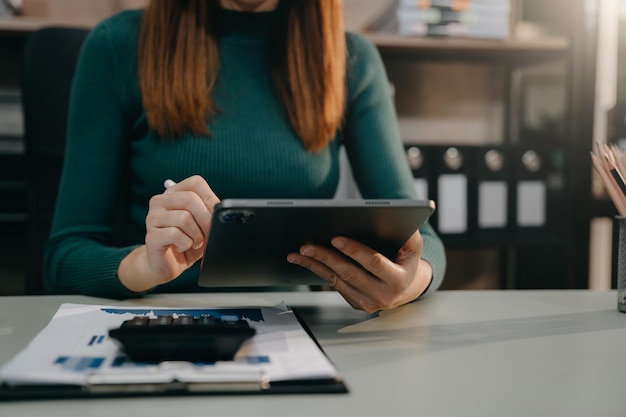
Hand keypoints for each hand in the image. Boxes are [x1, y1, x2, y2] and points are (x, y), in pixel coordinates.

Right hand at [118, 175, 219, 291]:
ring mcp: (153, 217)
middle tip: (208, 233)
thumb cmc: (186, 242)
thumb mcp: (202, 226)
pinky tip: (182, 247)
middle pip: (190, 199)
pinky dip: (186, 244)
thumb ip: (209, 214)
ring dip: (196, 235)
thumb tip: (218, 211)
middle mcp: (160, 202)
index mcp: (174, 194)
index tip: (215, 215)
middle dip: (206, 219)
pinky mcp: (151, 235)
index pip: (195, 183)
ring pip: (184, 218)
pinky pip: (175, 234)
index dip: (210, 198)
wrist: (166, 265)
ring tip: (194, 243)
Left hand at [287, 230, 431, 312]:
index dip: (354, 250)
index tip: (335, 238)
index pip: (374, 263)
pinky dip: (318, 271)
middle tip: (307, 245)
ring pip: (337, 281)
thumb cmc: (407, 262)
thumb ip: (409, 235)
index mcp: (398, 280)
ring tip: (300, 252)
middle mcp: (383, 296)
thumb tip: (396, 219)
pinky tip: (306, 260)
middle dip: (326, 257)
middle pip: (349, 273)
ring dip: (316, 265)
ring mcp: (367, 303)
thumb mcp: (413, 248)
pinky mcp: (356, 304)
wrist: (406, 288)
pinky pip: (334, 285)